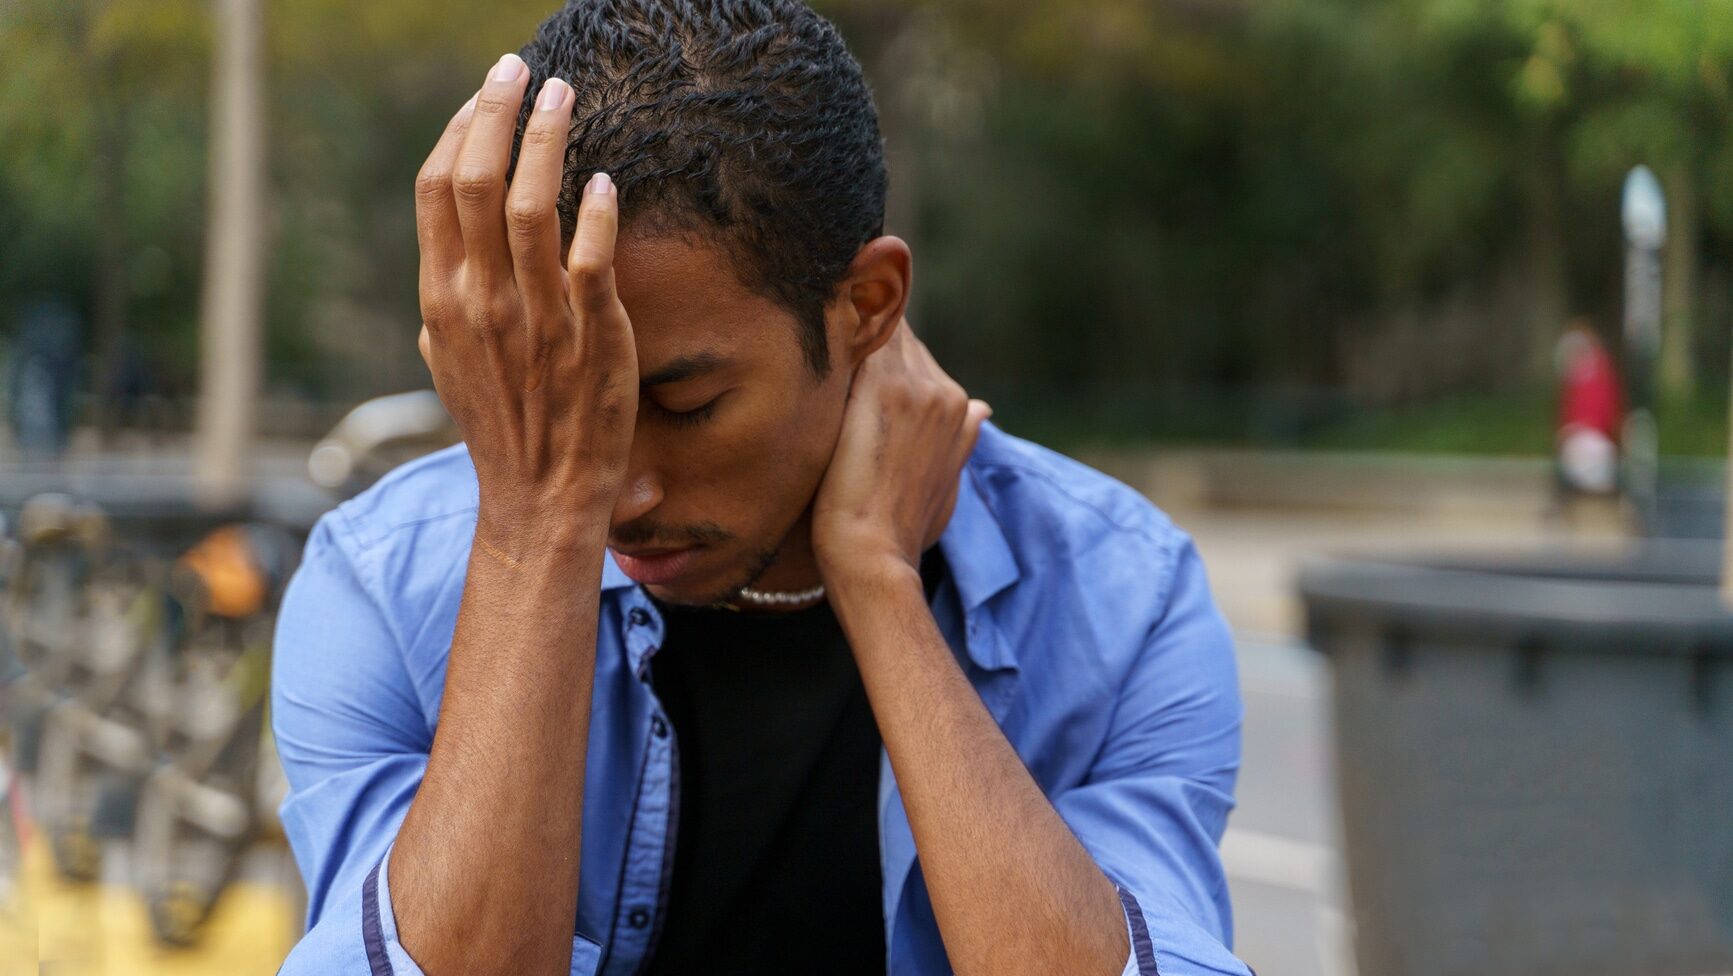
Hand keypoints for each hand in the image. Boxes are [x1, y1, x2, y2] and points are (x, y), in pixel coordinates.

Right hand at [414, 54, 635, 544]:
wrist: (540, 497)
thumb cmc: (501, 426)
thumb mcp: (450, 362)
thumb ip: (446, 302)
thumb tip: (446, 253)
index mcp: (441, 300)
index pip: (437, 191)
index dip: (461, 130)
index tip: (487, 92)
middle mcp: (480, 301)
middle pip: (477, 181)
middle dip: (499, 112)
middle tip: (523, 69)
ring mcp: (535, 319)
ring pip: (532, 205)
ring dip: (548, 140)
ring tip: (566, 97)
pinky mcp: (590, 337)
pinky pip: (591, 259)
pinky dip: (597, 212)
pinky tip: (605, 180)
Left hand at [812, 320, 990, 582]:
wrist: (875, 557)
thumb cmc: (898, 533)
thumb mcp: (943, 487)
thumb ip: (960, 441)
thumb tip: (983, 409)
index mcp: (959, 410)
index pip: (916, 354)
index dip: (879, 356)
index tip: (843, 365)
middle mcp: (945, 393)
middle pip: (900, 337)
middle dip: (862, 340)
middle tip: (817, 347)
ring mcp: (918, 388)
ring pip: (881, 330)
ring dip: (846, 333)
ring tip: (807, 344)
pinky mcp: (883, 389)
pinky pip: (862, 336)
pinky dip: (836, 336)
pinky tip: (803, 343)